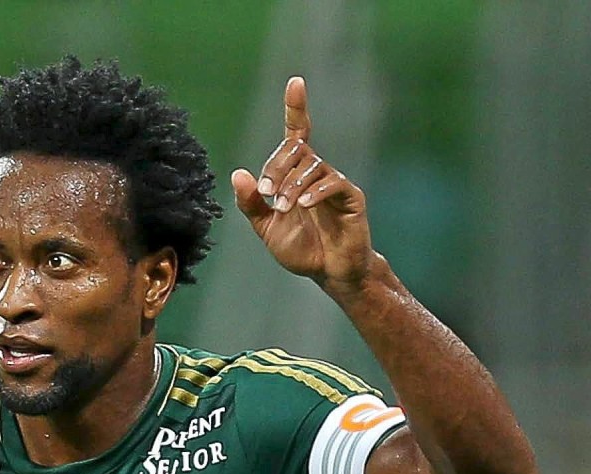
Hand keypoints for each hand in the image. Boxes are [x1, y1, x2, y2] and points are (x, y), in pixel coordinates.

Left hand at [231, 76, 373, 294]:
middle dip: (277, 167)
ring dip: (292, 185)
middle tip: (267, 193)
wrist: (330, 273)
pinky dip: (314, 191)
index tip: (296, 83)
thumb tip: (238, 174)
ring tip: (284, 208)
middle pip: (298, 149)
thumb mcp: (268, 228)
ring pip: (312, 166)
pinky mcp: (351, 197)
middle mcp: (317, 172)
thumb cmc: (303, 250)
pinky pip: (333, 182)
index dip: (296, 108)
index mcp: (298, 175)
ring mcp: (336, 182)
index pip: (297, 134)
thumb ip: (252, 204)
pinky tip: (303, 206)